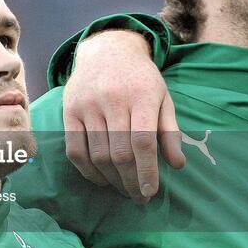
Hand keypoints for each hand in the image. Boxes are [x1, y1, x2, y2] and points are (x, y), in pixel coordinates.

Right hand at [62, 30, 184, 201]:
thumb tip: (177, 165)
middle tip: (138, 197)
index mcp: (141, 95)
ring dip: (111, 179)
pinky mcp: (69, 111)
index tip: (150, 192)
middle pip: (119, 153)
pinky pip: (74, 149)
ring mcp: (87, 105)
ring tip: (123, 189)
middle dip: (130, 181)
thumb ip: (169, 131)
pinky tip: (100, 178)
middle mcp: (112, 99)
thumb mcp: (162, 98)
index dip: (146, 171)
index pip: (143, 142)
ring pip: (97, 154)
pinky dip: (87, 170)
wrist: (107, 50)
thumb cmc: (140, 79)